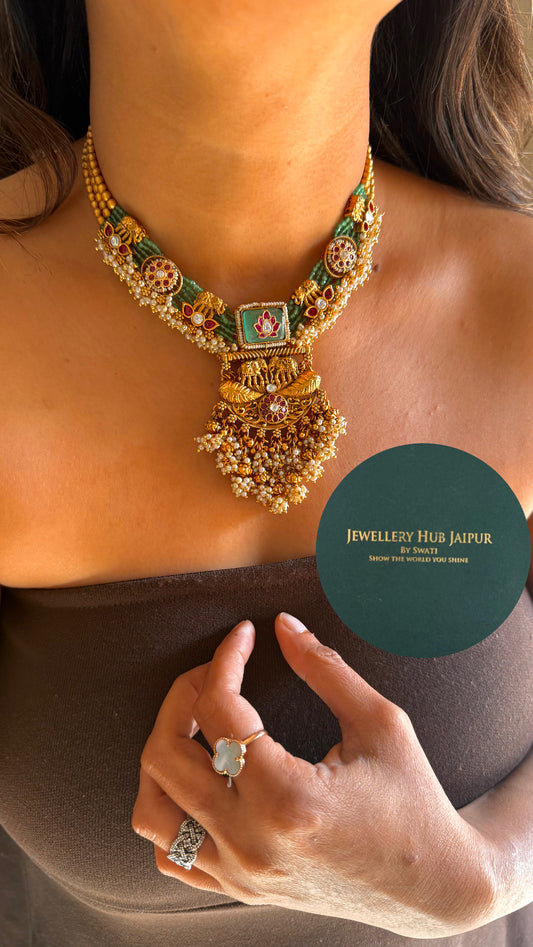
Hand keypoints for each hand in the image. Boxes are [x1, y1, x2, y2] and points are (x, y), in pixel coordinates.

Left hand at [132, 614, 495, 938]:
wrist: (434, 885)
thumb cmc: (414, 802)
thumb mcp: (379, 723)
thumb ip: (324, 667)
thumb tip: (283, 625)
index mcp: (288, 798)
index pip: (219, 710)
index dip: (225, 659)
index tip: (244, 635)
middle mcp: (252, 842)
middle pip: (166, 755)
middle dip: (182, 696)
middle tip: (216, 672)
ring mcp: (240, 873)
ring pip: (151, 810)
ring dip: (161, 755)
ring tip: (195, 724)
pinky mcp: (241, 890)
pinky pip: (169, 855)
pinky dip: (168, 810)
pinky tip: (197, 779)